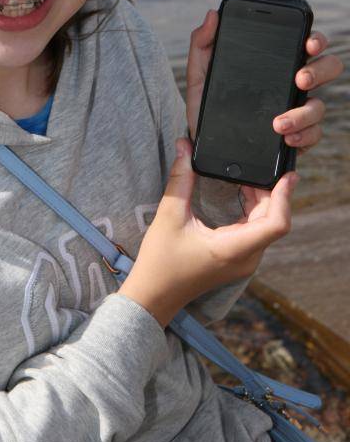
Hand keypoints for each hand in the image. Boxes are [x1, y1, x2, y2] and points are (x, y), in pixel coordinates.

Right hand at [117, 139, 298, 327]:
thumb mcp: (169, 215)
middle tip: (264, 165)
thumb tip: (184, 145)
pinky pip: (256, 232)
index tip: (287, 175)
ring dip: (264, 200)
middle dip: (272, 192)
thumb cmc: (160, 261)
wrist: (154, 295)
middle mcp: (246, 258)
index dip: (285, 197)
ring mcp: (243, 261)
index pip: (276, 224)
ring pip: (266, 226)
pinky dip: (255, 210)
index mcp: (233, 248)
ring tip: (252, 174)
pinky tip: (243, 192)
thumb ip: (180, 178)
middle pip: (274, 221)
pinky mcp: (237, 259)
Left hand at [185, 9, 344, 147]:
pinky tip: (285, 137)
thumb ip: (202, 43)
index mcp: (275, 63)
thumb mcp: (200, 73)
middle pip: (326, 69)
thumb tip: (212, 14)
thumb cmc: (206, 103)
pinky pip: (313, 134)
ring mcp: (297, 109)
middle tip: (300, 79)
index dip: (315, 40)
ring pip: (320, 106)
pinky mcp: (296, 135)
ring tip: (279, 123)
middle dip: (320, 71)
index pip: (305, 44)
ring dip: (304, 113)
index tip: (308, 44)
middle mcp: (292, 83)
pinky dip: (303, 136)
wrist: (203, 140)